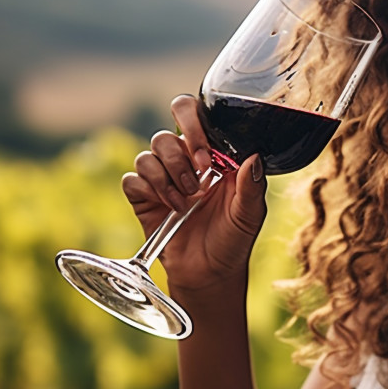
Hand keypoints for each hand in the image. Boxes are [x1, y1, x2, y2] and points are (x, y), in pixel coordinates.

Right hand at [121, 95, 268, 290]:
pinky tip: (170, 209)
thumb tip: (255, 157)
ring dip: (168, 177)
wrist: (209, 273)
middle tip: (198, 178)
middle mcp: (184, 160)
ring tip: (187, 201)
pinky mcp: (143, 196)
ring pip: (149, 152)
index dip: (195, 125)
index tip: (207, 156)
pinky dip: (150, 190)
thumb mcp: (250, 213)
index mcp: (211, 153)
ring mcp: (162, 177)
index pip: (196, 116)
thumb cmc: (233, 238)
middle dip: (179, 152)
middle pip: (166, 131)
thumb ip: (252, 185)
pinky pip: (133, 178)